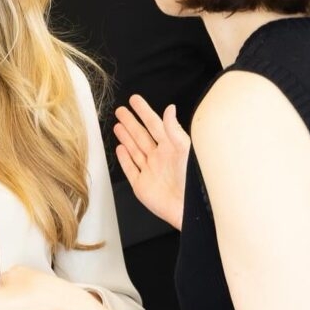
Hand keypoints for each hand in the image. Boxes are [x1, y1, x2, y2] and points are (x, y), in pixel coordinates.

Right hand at [113, 95, 189, 229]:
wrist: (188, 209)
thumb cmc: (192, 181)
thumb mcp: (185, 150)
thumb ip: (174, 130)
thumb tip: (169, 109)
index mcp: (171, 147)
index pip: (154, 124)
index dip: (144, 111)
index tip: (134, 100)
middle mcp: (160, 158)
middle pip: (141, 135)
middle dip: (131, 122)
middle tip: (120, 110)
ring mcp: (150, 171)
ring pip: (135, 150)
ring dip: (126, 137)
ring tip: (117, 125)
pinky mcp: (142, 185)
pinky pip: (131, 169)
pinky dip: (124, 159)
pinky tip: (120, 149)